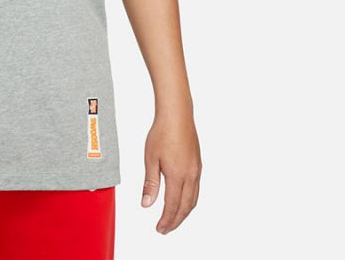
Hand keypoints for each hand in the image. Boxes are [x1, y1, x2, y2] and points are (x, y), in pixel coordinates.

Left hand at [141, 111, 201, 234]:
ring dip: (184, 212)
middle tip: (166, 229)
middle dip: (176, 220)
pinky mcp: (198, 164)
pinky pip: (196, 189)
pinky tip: (182, 199)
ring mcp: (196, 170)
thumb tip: (146, 204)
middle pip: (186, 207)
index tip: (159, 229)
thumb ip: (150, 183)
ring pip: (193, 199)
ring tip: (173, 218)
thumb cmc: (162, 132)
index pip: (173, 206)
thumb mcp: (150, 159)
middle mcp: (191, 175)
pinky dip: (189, 200)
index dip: (166, 220)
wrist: (177, 115)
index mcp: (177, 176)